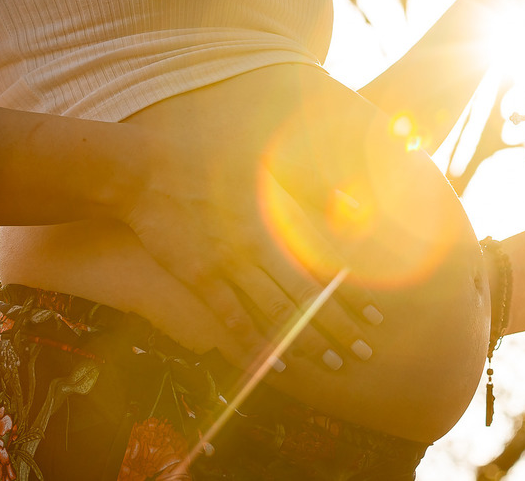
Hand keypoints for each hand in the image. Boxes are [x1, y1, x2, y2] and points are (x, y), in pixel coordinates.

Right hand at [122, 130, 381, 370]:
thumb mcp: (264, 167)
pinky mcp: (201, 277)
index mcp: (280, 217)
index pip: (326, 262)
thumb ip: (309, 188)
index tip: (377, 315)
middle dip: (339, 325)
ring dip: (307, 339)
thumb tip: (351, 204)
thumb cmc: (207, 162)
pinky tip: (275, 363)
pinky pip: (234, 317)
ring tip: (331, 362)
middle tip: (363, 351)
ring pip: (278, 311)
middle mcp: (263, 243)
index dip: (353, 291)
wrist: (148, 170)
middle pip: (309, 293)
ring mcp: (232, 263)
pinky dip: (256, 342)